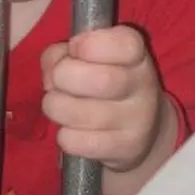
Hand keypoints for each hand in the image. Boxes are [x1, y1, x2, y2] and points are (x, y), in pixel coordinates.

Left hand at [41, 25, 165, 171]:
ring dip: (55, 106)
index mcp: (136, 54)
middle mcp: (142, 86)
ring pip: (80, 113)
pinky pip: (76, 141)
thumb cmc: (102, 78)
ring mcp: (136, 121)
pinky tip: (71, 127)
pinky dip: (63, 134)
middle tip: (56, 78)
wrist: (138, 129)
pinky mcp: (124, 150)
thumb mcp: (88, 55)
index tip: (74, 47)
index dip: (90, 44)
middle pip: (101, 80)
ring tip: (59, 102)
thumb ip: (63, 52)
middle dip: (63, 76)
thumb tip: (52, 66)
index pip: (126, 45)